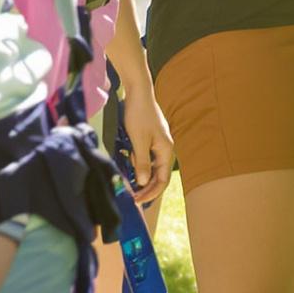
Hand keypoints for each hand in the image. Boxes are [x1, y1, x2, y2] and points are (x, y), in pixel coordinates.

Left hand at [121, 84, 173, 202]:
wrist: (137, 92)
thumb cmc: (139, 114)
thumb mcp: (138, 141)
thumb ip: (142, 162)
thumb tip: (143, 183)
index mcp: (166, 150)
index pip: (162, 179)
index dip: (151, 192)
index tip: (138, 200)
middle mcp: (164, 149)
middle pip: (157, 175)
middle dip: (146, 187)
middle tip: (132, 196)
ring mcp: (157, 143)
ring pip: (150, 166)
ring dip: (140, 175)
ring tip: (128, 181)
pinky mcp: (149, 139)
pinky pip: (145, 156)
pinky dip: (137, 163)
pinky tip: (129, 163)